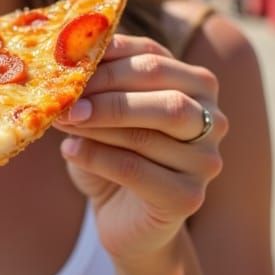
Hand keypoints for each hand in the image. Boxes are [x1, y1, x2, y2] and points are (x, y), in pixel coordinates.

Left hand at [55, 34, 226, 267]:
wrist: (125, 217)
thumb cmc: (114, 151)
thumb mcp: (106, 110)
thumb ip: (98, 83)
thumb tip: (65, 57)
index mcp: (197, 85)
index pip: (154, 58)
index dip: (109, 59)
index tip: (68, 62)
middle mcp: (212, 120)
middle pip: (163, 94)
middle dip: (107, 92)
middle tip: (66, 98)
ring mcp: (206, 161)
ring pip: (147, 134)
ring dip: (97, 125)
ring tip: (62, 121)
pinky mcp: (188, 198)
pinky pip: (136, 170)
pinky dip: (97, 157)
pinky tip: (69, 150)